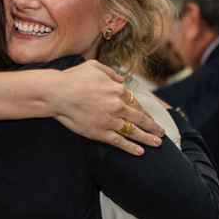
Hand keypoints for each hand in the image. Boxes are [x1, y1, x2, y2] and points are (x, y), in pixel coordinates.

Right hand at [49, 60, 163, 155]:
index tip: (150, 118)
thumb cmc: (73, 78)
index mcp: (118, 90)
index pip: (136, 103)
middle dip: (153, 126)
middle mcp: (118, 105)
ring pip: (134, 131)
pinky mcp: (100, 132)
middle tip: (161, 133)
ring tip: (158, 144)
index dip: (145, 112)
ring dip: (148, 138)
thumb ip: (111, 73)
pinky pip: (119, 141)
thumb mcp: (94, 66)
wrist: (57, 93)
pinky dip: (131, 147)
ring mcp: (110, 120)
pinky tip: (140, 152)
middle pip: (140, 118)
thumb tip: (121, 80)